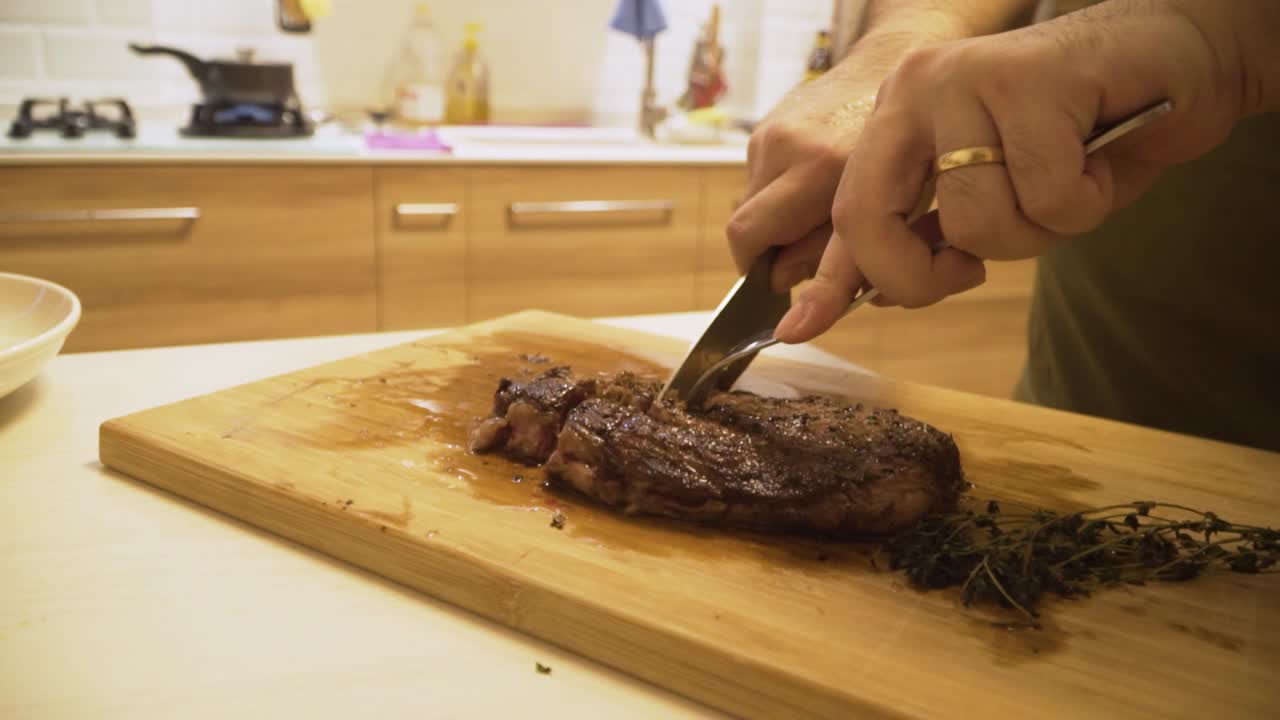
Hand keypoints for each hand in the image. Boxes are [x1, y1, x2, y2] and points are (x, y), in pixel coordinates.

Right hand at [725, 65, 878, 293]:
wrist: (891, 67)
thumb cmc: (906, 149)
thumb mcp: (892, 209)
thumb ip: (838, 254)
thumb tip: (781, 280)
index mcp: (825, 167)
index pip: (753, 236)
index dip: (758, 276)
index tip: (771, 295)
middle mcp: (789, 146)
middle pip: (743, 228)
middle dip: (766, 254)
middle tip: (797, 263)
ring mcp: (771, 132)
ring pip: (751, 207)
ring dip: (776, 226)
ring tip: (817, 217)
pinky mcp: (764, 126)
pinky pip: (759, 183)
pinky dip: (780, 199)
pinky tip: (813, 187)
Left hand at [775, 0, 1250, 342]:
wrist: (1175, 62)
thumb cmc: (1080, 140)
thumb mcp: (991, 199)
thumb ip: (929, 238)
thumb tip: (867, 295)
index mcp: (895, 119)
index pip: (846, 211)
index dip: (830, 279)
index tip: (802, 327)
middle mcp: (914, 90)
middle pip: (871, 221)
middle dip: (922, 277)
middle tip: (974, 271)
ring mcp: (965, 80)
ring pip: (975, 223)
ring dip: (1038, 230)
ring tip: (1067, 180)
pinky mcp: (1027, 79)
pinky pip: (1047, 198)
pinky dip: (1087, 200)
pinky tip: (1098, 155)